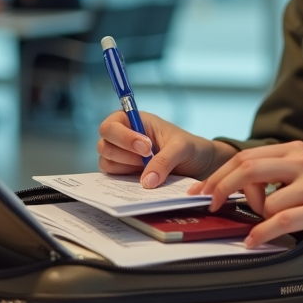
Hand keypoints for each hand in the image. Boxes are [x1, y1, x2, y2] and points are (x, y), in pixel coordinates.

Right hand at [97, 111, 235, 188]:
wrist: (198, 165)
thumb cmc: (189, 148)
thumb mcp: (181, 148)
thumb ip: (164, 161)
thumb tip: (146, 181)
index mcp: (134, 120)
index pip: (110, 125)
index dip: (124, 137)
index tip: (147, 147)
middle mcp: (123, 137)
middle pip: (103, 145)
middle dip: (126, 154)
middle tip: (148, 157)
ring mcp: (122, 156)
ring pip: (106, 162)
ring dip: (127, 167)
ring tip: (149, 166)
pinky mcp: (125, 173)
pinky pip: (113, 178)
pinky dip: (126, 180)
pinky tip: (144, 177)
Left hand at [189, 141, 302, 249]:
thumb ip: (284, 174)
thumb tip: (242, 189)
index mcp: (298, 151)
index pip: (247, 156)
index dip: (220, 173)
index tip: (204, 189)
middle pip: (247, 168)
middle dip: (219, 187)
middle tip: (208, 204)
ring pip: (265, 199)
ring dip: (253, 217)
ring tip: (253, 226)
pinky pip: (282, 221)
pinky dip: (262, 233)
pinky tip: (254, 241)